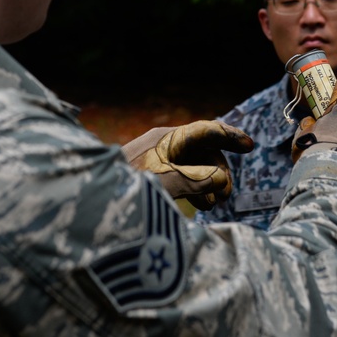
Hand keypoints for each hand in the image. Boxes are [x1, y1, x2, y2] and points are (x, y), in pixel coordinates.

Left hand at [122, 121, 254, 209]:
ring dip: (209, 183)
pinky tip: (201, 205)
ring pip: (195, 166)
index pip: (206, 130)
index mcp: (167, 138)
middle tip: (225, 195)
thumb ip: (195, 181)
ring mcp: (159, 158)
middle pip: (205, 151)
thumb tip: (223, 179)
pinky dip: (195, 189)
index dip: (230, 136)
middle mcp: (165, 144)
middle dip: (220, 171)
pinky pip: (183, 176)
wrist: (85, 199)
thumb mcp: (162, 185)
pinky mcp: (153, 174)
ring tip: (213, 204)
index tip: (250, 146)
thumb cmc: (122, 188)